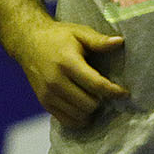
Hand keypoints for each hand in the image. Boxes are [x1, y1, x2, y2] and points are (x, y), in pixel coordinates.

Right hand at [10, 20, 126, 127]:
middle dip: (102, 100)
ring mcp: (48, 94)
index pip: (95, 85)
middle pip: (89, 103)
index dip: (113, 91)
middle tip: (106, 92)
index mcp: (67, 63)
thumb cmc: (59, 36)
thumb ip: (99, 40)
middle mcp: (56, 82)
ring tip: (95, 98)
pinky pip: (66, 120)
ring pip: (79, 115)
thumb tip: (120, 42)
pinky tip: (85, 108)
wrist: (28, 42)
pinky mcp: (44, 102)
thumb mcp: (80, 32)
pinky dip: (79, 118)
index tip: (125, 93)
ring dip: (91, 110)